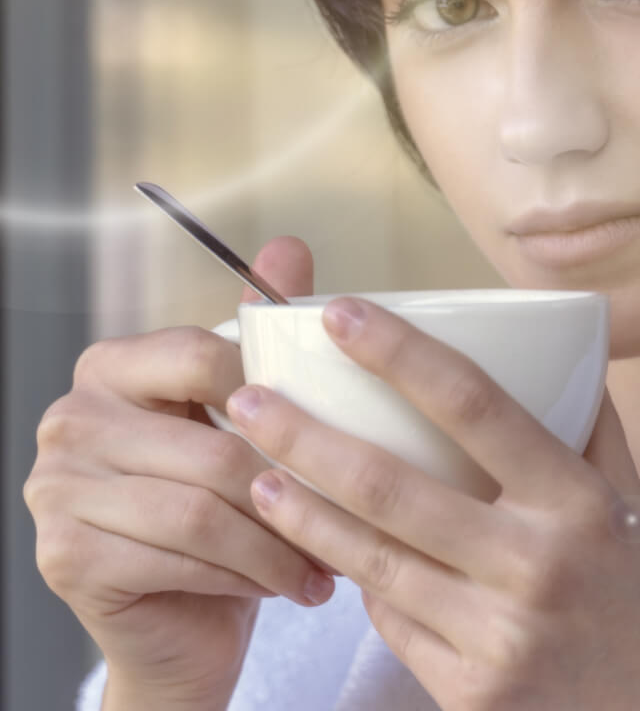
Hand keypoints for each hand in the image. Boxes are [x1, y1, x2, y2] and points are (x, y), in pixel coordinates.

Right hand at [22, 237, 338, 705]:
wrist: (182, 621)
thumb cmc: (223, 509)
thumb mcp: (244, 418)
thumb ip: (257, 333)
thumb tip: (288, 247)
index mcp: (112, 368)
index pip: (203, 354)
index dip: (277, 394)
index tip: (330, 431)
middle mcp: (71, 420)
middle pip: (212, 445)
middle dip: (295, 489)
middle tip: (354, 516)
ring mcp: (56, 490)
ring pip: (202, 509)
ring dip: (280, 542)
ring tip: (332, 559)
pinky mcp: (66, 556)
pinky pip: (181, 559)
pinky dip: (248, 575)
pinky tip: (290, 585)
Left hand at [224, 296, 639, 710]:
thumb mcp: (639, 511)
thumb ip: (594, 435)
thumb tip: (566, 353)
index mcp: (577, 501)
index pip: (476, 405)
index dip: (401, 355)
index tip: (342, 315)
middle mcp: (534, 562)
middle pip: (392, 488)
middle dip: (306, 438)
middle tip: (247, 400)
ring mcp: (496, 634)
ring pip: (374, 562)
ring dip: (304, 517)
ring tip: (258, 476)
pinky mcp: (470, 692)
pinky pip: (395, 626)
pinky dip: (365, 586)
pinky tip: (335, 558)